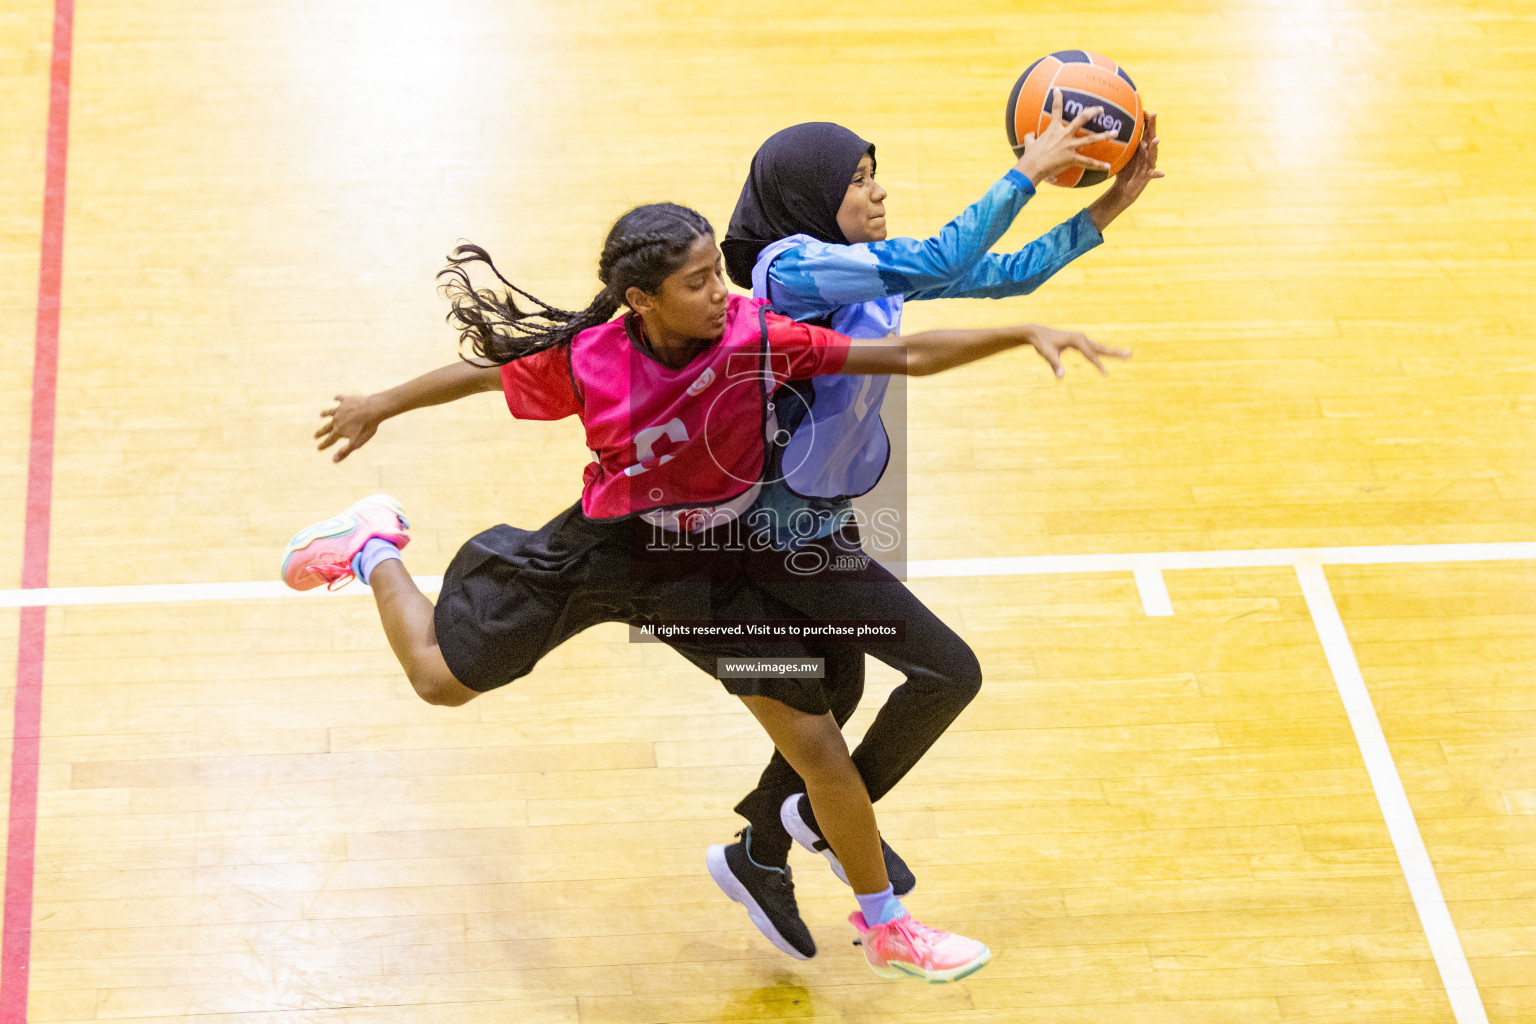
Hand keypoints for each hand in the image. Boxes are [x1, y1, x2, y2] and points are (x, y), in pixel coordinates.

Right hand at [316, 394, 381, 461]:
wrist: (373, 410)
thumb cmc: (366, 427)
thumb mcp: (356, 442)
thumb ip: (345, 451)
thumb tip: (333, 461)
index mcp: (339, 431)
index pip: (329, 440)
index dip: (323, 445)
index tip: (318, 448)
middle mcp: (336, 420)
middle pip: (327, 427)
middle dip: (321, 432)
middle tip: (315, 436)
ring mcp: (340, 409)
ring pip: (330, 412)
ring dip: (325, 414)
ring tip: (321, 415)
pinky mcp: (346, 400)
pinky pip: (340, 399)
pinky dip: (337, 398)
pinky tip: (336, 398)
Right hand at [1015, 88, 1117, 184]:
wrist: (1031, 167)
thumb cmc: (1029, 157)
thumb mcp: (1028, 144)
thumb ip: (1029, 137)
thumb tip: (1029, 134)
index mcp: (1053, 129)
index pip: (1056, 110)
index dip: (1057, 98)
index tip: (1058, 90)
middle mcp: (1064, 135)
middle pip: (1081, 119)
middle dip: (1093, 112)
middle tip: (1102, 109)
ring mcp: (1070, 146)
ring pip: (1091, 139)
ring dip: (1104, 135)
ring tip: (1115, 132)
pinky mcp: (1072, 158)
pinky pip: (1088, 162)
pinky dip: (1098, 165)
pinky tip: (1108, 167)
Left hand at [1026, 326, 1131, 378]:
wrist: (1037, 333)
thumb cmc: (1042, 343)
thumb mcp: (1047, 354)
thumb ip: (1055, 365)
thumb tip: (1060, 377)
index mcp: (1076, 340)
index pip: (1090, 354)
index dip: (1098, 364)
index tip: (1106, 374)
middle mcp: (1081, 338)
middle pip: (1101, 347)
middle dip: (1115, 352)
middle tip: (1131, 354)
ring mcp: (1081, 339)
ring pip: (1100, 347)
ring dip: (1114, 352)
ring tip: (1128, 355)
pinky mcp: (1080, 342)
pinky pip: (1094, 349)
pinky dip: (1103, 353)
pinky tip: (1112, 356)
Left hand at [1087, 112, 1161, 231]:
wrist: (1125, 188)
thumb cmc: (1123, 169)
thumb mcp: (1119, 154)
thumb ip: (1116, 143)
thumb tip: (1102, 131)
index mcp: (1141, 146)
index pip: (1144, 130)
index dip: (1145, 119)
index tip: (1144, 108)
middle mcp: (1147, 153)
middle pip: (1151, 136)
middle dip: (1152, 125)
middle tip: (1154, 113)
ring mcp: (1148, 164)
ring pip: (1153, 154)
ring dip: (1155, 146)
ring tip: (1156, 139)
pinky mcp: (1147, 176)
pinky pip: (1152, 175)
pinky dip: (1157, 174)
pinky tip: (1162, 173)